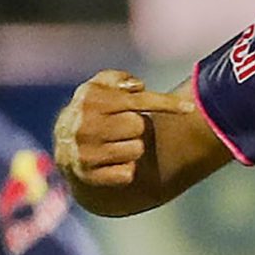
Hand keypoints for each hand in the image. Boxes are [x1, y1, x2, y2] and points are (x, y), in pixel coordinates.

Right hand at [55, 69, 190, 190]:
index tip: (190, 109)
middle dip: (136, 126)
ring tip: (116, 144)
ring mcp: (85, 152)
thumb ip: (116, 79)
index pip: (137, 100)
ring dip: (133, 148)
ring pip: (137, 150)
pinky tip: (112, 163)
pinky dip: (126, 169)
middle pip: (139, 125)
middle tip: (123, 127)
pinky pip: (128, 173)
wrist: (64, 147)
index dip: (166, 104)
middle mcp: (85, 125)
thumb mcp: (97, 88)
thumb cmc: (91, 112)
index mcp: (89, 98)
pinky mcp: (89, 176)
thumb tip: (137, 87)